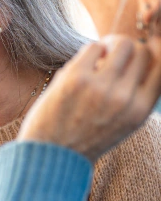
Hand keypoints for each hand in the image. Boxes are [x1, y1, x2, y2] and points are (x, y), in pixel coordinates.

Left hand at [19, 35, 160, 162]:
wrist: (50, 155)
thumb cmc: (85, 138)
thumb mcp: (122, 124)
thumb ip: (135, 97)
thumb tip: (142, 58)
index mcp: (139, 111)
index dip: (152, 58)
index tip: (136, 60)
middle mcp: (124, 98)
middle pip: (144, 52)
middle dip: (131, 50)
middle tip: (114, 56)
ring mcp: (100, 86)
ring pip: (122, 45)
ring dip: (111, 46)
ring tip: (100, 58)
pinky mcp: (76, 78)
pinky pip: (93, 47)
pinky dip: (91, 50)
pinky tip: (83, 64)